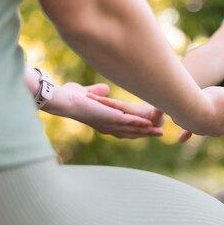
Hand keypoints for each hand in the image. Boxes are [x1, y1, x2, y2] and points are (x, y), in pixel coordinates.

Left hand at [48, 82, 163, 138]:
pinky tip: (149, 123)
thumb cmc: (70, 97)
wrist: (63, 100)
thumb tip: (105, 89)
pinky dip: (140, 123)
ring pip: (132, 129)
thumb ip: (97, 93)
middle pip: (131, 132)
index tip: (147, 127)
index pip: (123, 127)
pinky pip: (129, 121)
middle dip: (146, 133)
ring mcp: (109, 123)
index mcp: (103, 121)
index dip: (136, 128)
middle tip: (160, 134)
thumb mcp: (88, 94)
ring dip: (146, 131)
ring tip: (160, 131)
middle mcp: (107, 126)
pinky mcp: (110, 118)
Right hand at [176, 87, 223, 141]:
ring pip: (210, 125)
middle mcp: (219, 132)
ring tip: (210, 111)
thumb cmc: (217, 102)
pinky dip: (198, 120)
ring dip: (212, 119)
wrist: (191, 108)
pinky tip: (196, 113)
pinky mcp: (191, 127)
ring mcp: (204, 131)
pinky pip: (196, 124)